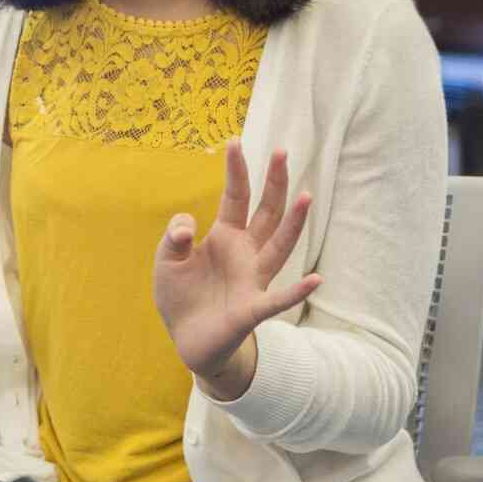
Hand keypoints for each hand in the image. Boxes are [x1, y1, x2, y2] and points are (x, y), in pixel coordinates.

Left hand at [152, 141, 320, 396]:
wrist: (187, 339)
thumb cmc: (181, 296)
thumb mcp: (166, 261)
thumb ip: (173, 238)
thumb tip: (186, 225)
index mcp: (225, 236)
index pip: (236, 197)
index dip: (236, 171)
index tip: (234, 142)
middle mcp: (246, 253)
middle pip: (266, 212)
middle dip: (275, 183)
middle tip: (282, 152)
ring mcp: (253, 279)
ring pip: (279, 246)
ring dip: (293, 223)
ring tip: (306, 196)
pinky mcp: (252, 308)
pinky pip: (278, 299)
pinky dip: (296, 291)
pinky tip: (315, 280)